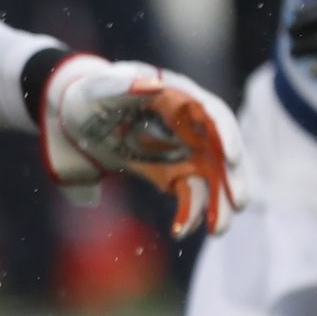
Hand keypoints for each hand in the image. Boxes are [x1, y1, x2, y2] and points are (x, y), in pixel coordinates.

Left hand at [40, 55, 244, 237]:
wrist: (78, 117)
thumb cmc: (94, 95)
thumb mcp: (102, 88)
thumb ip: (124, 85)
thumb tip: (152, 85)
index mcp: (181, 98)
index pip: (213, 115)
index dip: (225, 136)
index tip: (231, 159)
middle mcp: (191, 127)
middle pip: (220, 152)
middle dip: (231, 178)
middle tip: (238, 203)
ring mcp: (184, 152)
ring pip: (210, 179)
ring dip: (217, 204)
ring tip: (218, 230)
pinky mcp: (172, 173)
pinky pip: (188, 194)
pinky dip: (188, 212)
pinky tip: (181, 230)